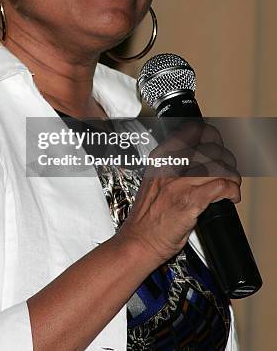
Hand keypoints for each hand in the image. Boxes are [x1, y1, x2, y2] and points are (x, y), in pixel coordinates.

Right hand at [116, 120, 240, 264]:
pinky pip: (221, 186)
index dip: (211, 135)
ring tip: (232, 184)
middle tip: (228, 170)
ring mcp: (179, 184)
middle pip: (210, 148)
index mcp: (161, 158)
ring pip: (219, 166)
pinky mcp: (190, 202)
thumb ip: (173, 166)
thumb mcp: (155, 180)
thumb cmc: (147, 216)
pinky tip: (231, 196)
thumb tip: (198, 157)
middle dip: (226, 159)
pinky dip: (232, 190)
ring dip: (232, 175)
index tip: (217, 144)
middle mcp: (170, 167)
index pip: (191, 131)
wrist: (139, 240)